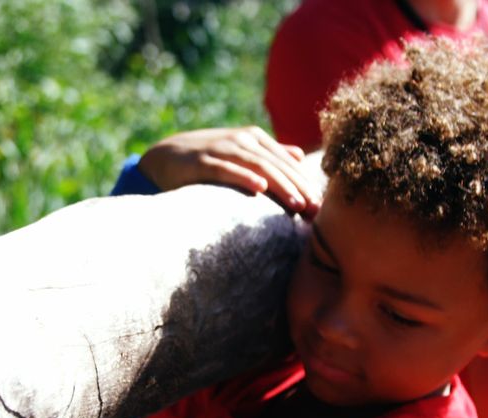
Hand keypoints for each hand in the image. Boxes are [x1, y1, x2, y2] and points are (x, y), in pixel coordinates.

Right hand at [138, 126, 320, 214]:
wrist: (166, 157)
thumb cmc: (209, 159)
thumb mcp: (242, 153)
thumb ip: (270, 154)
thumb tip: (299, 156)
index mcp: (255, 138)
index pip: (287, 162)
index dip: (305, 182)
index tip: (321, 205)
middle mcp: (242, 140)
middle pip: (277, 165)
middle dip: (299, 187)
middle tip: (316, 209)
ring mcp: (222, 148)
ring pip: (259, 166)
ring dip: (281, 185)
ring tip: (298, 204)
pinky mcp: (203, 161)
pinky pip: (227, 169)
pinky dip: (244, 177)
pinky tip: (260, 188)